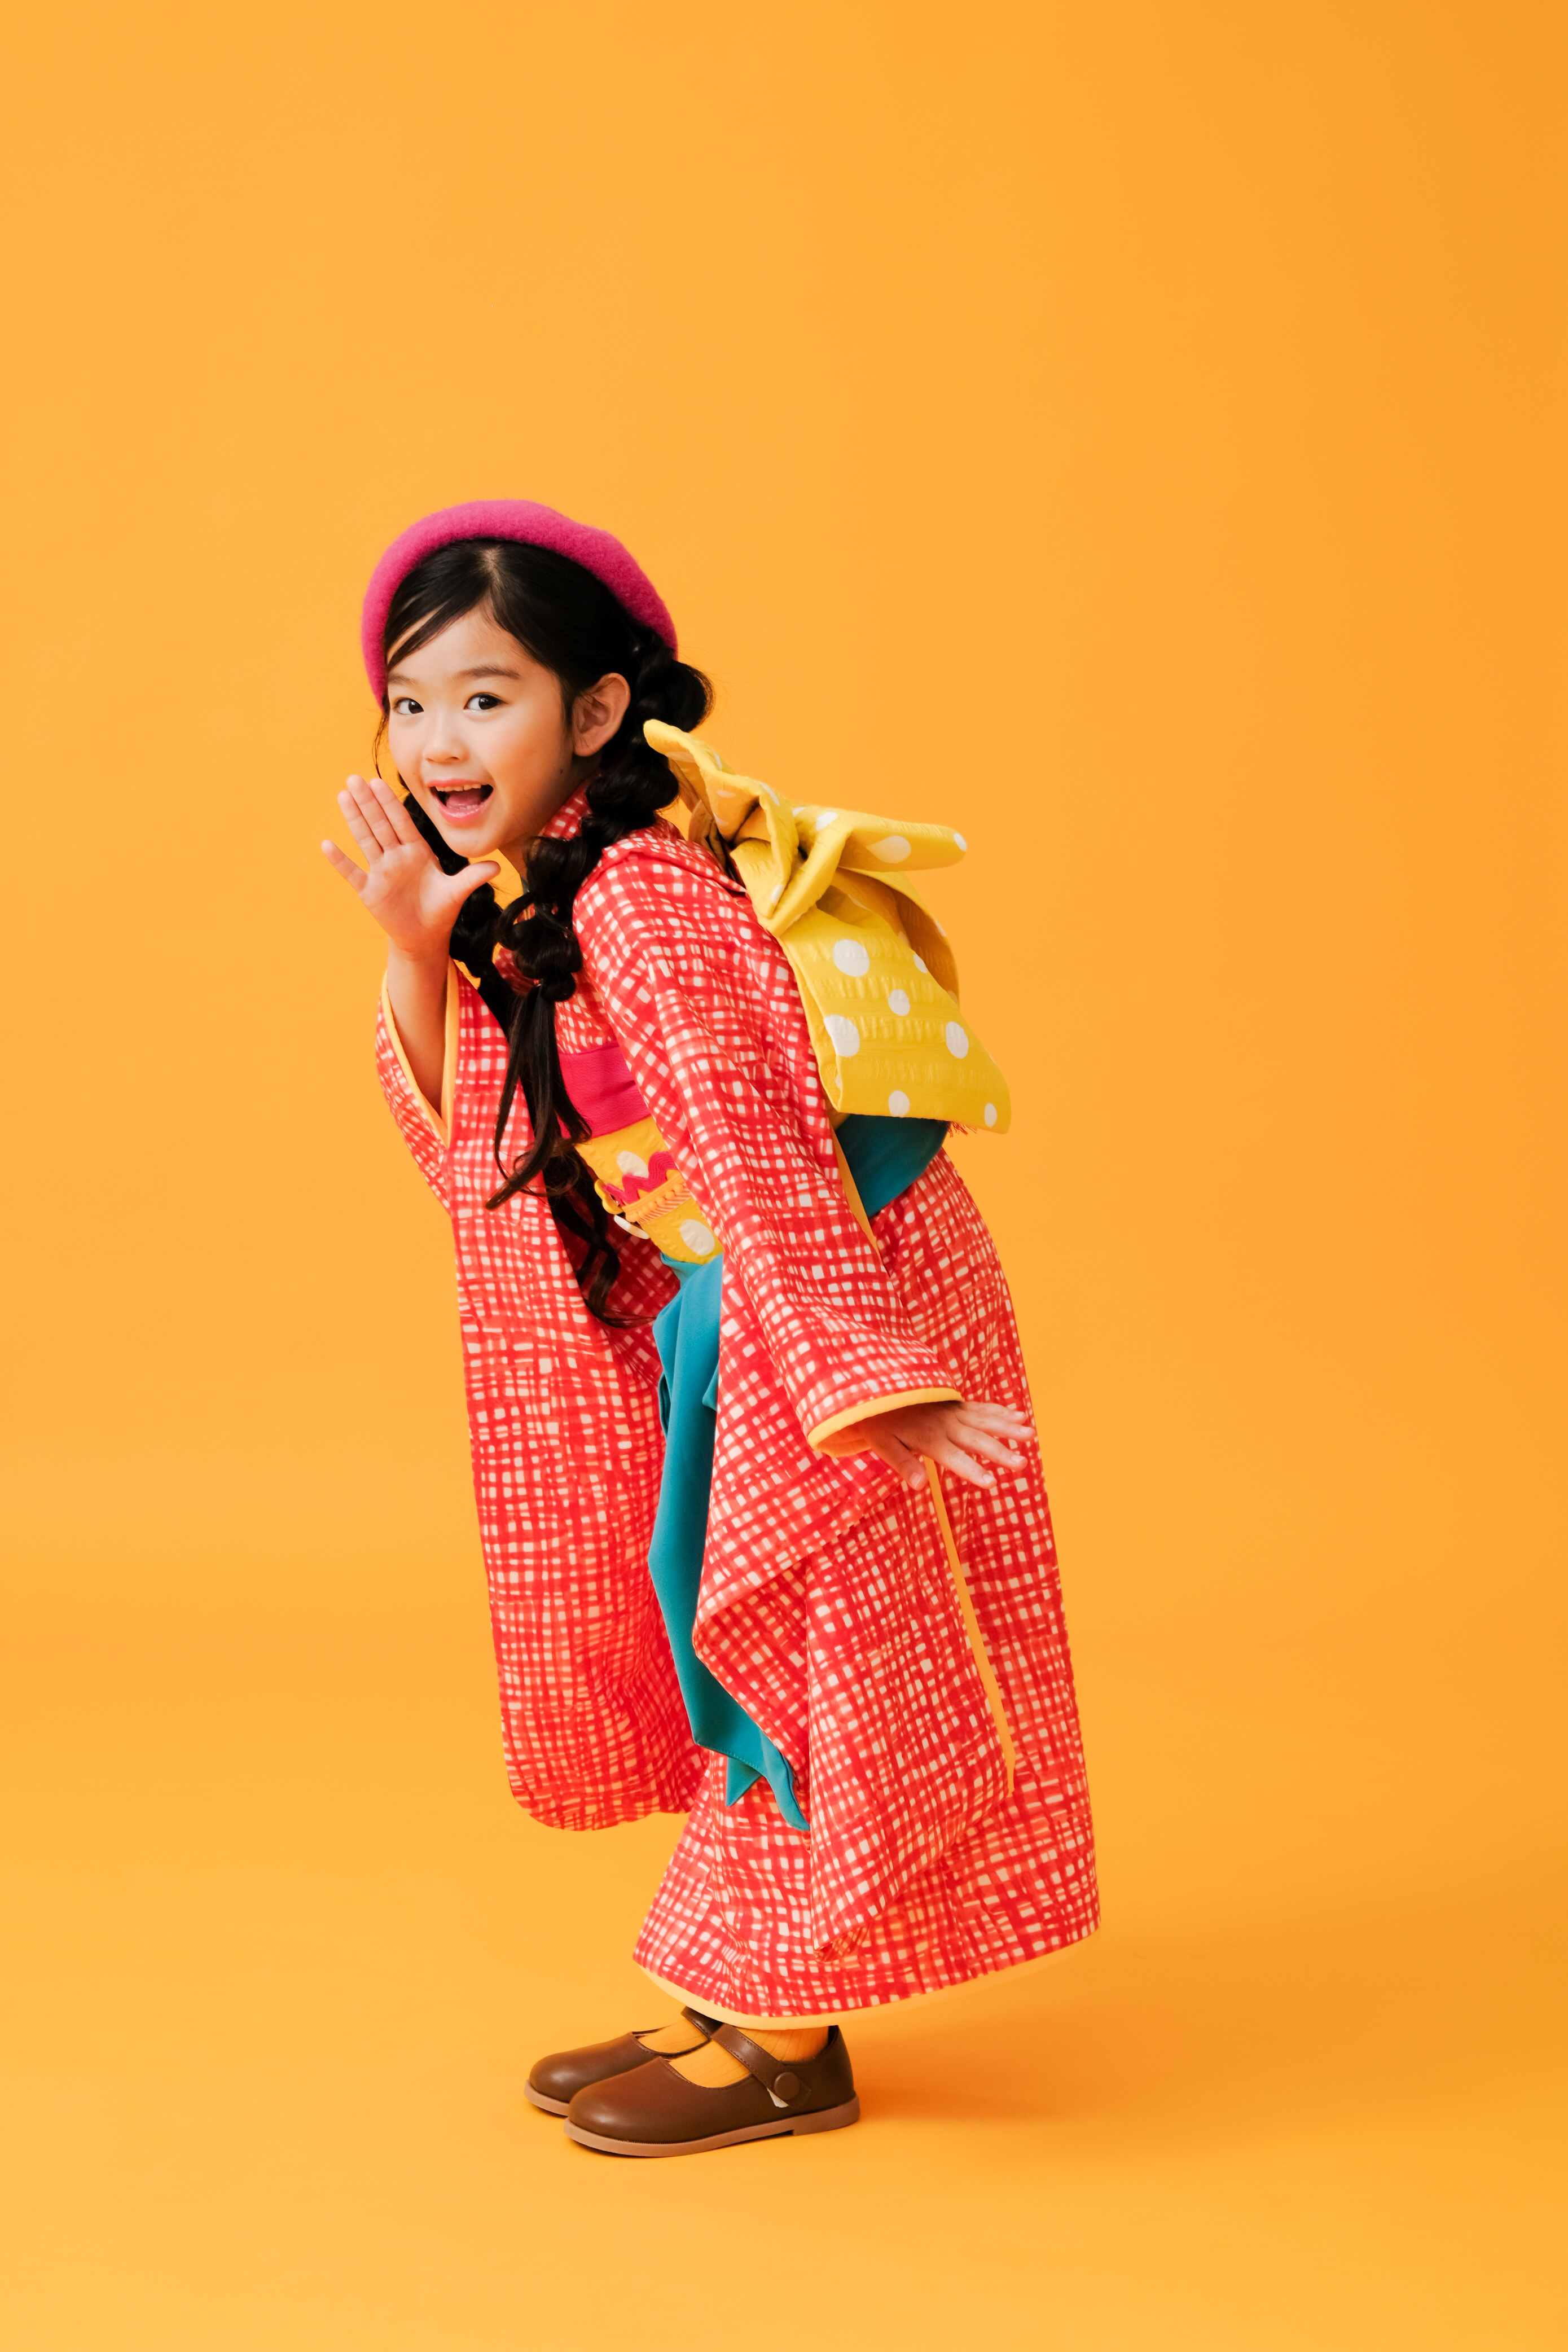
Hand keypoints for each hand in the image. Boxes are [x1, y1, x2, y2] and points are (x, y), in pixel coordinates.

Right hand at [320, 774, 497, 958]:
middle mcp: (396, 857)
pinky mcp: (369, 891)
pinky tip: (327, 844)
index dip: (390, 803)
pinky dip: (340, 861)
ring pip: (365, 840)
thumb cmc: (441, 911)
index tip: (378, 782)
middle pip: (380, 825)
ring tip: (342, 796)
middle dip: (368, 802)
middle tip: (354, 778)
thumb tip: (497, 866)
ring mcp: (381, 872)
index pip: (401, 822)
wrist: (425, 938)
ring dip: (354, 819)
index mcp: (417, 852)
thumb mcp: (457, 893)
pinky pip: (352, 873)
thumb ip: (472, 878)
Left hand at [832, 1400, 1034, 1492]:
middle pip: (977, 1439)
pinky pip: (981, 1407)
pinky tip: (1019, 1415)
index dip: (973, 1471)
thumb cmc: (880, 1421)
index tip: (992, 1483)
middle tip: (1021, 1464)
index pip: (954, 1458)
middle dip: (1000, 1452)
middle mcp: (946, 1424)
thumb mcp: (882, 1445)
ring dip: (1008, 1427)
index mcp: (929, 1438)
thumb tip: (919, 1485)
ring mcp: (953, 1411)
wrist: (879, 1386)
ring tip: (1029, 1435)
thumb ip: (903, 1464)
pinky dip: (1000, 1411)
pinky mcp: (956, 1403)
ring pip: (985, 1420)